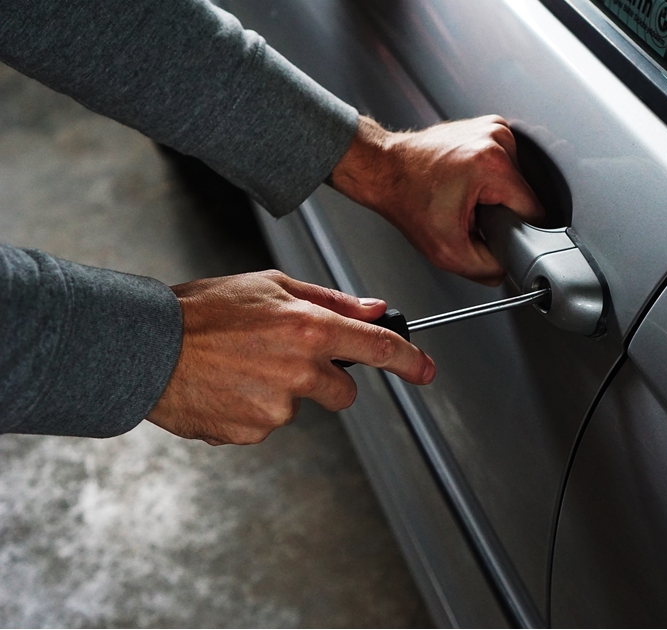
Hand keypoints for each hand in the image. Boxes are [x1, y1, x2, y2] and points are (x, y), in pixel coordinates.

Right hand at [146, 270, 434, 444]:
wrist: (144, 347)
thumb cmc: (202, 311)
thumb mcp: (270, 285)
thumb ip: (330, 300)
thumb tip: (374, 310)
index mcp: (309, 329)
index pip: (378, 349)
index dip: (410, 361)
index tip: (425, 370)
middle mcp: (299, 371)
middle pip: (343, 392)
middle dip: (325, 380)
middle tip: (283, 357)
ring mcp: (276, 408)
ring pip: (299, 407)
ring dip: (280, 392)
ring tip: (239, 367)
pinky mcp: (252, 433)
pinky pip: (266, 424)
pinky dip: (251, 409)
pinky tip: (226, 387)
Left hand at [329, 115, 543, 285]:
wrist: (384, 169)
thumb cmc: (406, 199)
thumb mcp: (447, 251)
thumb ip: (486, 269)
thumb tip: (508, 268)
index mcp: (493, 165)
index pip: (534, 211)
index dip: (516, 230)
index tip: (492, 231)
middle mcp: (497, 139)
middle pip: (524, 195)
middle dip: (502, 211)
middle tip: (470, 214)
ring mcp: (493, 128)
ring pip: (516, 181)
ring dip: (496, 195)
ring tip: (466, 196)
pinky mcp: (488, 127)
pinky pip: (505, 165)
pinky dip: (490, 179)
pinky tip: (467, 183)